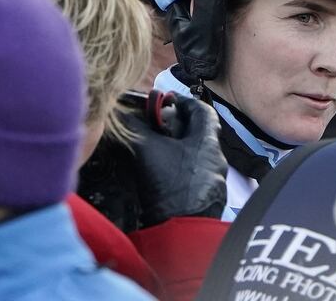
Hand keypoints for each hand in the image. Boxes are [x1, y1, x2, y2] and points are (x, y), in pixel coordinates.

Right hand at [125, 91, 227, 226]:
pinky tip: (162, 174)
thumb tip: (119, 112)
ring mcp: (213, 181)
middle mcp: (216, 160)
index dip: (184, 102)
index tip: (167, 102)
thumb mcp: (148, 151)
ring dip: (178, 150)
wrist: (180, 233)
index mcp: (208, 143)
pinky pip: (194, 176)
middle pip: (199, 134)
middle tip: (157, 126)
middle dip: (177, 127)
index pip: (203, 111)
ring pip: (196, 156)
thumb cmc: (170, 187)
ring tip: (155, 150)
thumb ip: (135, 128)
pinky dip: (180, 169)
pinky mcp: (206, 199)